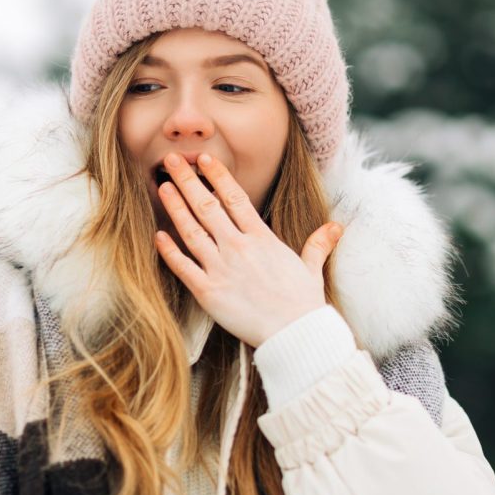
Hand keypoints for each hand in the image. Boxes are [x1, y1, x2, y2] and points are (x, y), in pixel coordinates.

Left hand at [154, 152, 344, 347]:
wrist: (295, 334)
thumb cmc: (302, 303)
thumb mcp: (311, 268)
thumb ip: (317, 244)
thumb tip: (336, 227)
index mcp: (262, 238)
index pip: (236, 198)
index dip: (218, 176)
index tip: (205, 160)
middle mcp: (238, 248)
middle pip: (207, 206)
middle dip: (188, 181)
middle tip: (171, 160)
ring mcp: (221, 268)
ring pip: (191, 231)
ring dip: (175, 207)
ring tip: (163, 187)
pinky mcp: (208, 292)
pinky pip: (183, 267)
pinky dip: (169, 251)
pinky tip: (158, 235)